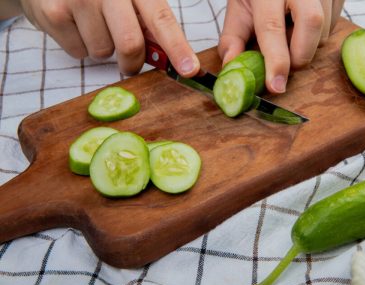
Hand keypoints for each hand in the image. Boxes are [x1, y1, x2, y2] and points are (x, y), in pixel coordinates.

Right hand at [19, 0, 199, 75]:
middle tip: (127, 59)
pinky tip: (74, 25)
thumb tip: (172, 58)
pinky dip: (80, 47)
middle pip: (130, 45)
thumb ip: (148, 23)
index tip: (189, 70)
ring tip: (92, 25)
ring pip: (103, 52)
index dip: (177, 47)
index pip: (160, 19)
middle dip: (131, 62)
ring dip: (103, 49)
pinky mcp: (54, 13)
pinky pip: (79, 52)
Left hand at [218, 0, 344, 92]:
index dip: (276, 61)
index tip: (276, 86)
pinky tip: (303, 25)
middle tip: (286, 61)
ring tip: (292, 33)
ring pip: (325, 31)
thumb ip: (233, 38)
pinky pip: (334, 26)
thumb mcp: (238, 8)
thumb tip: (231, 66)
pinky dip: (318, 36)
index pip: (273, 28)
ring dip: (308, 45)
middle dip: (300, 55)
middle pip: (312, 24)